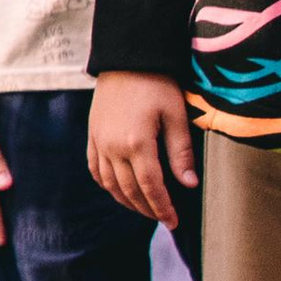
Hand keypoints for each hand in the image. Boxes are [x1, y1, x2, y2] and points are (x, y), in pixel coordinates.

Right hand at [90, 72, 197, 224]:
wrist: (126, 58)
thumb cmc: (157, 83)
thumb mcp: (176, 115)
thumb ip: (180, 152)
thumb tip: (189, 184)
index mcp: (137, 143)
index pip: (151, 186)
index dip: (163, 207)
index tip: (174, 222)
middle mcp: (113, 147)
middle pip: (130, 190)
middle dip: (148, 209)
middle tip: (163, 220)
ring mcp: (99, 143)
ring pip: (110, 185)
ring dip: (128, 202)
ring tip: (145, 209)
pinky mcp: (92, 136)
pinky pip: (96, 170)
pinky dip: (107, 186)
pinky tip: (120, 190)